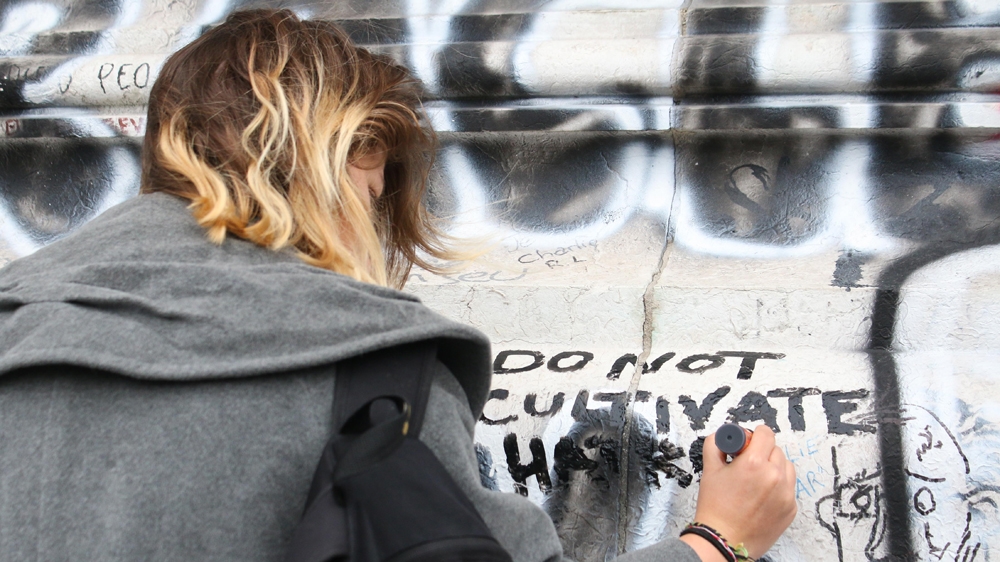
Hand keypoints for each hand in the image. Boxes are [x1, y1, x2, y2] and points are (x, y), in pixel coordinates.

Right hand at [683, 425, 796, 559]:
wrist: (724, 541)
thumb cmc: (716, 509)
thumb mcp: (710, 471)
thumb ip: (716, 446)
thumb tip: (722, 436)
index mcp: (755, 464)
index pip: (766, 434)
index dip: (755, 434)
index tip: (749, 441)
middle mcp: (775, 477)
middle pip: (776, 450)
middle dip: (762, 452)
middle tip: (747, 463)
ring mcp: (786, 494)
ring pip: (786, 467)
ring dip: (774, 467)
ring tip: (757, 480)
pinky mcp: (791, 509)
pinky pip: (789, 488)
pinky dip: (778, 487)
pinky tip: (762, 495)